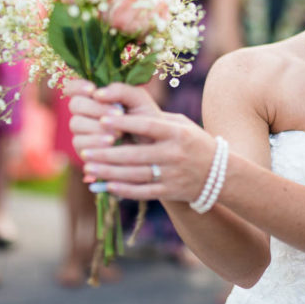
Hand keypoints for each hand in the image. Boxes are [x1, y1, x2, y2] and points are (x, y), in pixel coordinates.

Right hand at [67, 80, 159, 152]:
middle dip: (96, 108)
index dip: (78, 86)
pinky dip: (95, 143)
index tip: (92, 90)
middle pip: (75, 104)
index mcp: (96, 96)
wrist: (153, 146)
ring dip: (96, 127)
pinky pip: (79, 144)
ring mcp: (82, 131)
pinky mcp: (84, 149)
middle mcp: (85, 112)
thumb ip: (121, 91)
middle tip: (118, 114)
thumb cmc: (145, 118)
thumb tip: (97, 94)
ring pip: (76, 124)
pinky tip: (110, 144)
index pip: (75, 86)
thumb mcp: (139, 100)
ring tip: (118, 133)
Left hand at [71, 83, 217, 202]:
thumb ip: (156, 119)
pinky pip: (142, 192)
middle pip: (135, 155)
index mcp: (177, 133)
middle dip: (107, 153)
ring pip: (134, 175)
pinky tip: (106, 185)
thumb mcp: (182, 124)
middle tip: (85, 150)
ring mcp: (171, 175)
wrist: (218, 174)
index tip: (102, 120)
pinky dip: (122, 190)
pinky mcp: (169, 192)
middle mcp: (174, 154)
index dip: (124, 124)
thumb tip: (124, 111)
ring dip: (109, 172)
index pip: (148, 126)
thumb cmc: (194, 142)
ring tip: (89, 167)